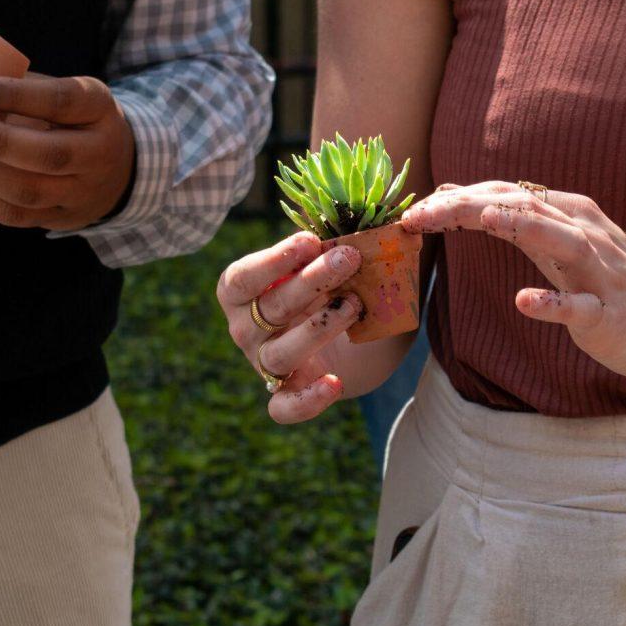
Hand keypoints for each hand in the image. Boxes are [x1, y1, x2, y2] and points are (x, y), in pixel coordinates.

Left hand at [0, 75, 135, 230]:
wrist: (120, 169)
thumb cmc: (75, 120)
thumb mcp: (66, 93)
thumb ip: (23, 89)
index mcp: (99, 109)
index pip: (61, 102)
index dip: (16, 96)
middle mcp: (99, 155)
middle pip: (49, 156)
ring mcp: (83, 193)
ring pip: (28, 193)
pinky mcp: (63, 219)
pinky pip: (17, 216)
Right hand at [218, 233, 364, 422]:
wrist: (358, 342)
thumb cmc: (335, 286)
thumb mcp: (336, 261)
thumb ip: (342, 239)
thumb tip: (385, 217)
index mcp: (241, 291)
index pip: (242, 278)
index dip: (273, 261)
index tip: (310, 241)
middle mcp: (245, 329)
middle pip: (270, 308)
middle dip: (311, 281)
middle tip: (349, 258)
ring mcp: (263, 364)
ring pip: (280, 353)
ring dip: (317, 329)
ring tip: (354, 305)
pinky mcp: (286, 395)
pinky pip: (283, 408)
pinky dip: (306, 401)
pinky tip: (334, 384)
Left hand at [402, 181, 625, 392]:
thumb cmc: (611, 279)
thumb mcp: (558, 243)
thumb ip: (512, 221)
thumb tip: (457, 196)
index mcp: (563, 215)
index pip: (501, 197)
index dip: (454, 202)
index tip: (410, 212)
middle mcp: (581, 233)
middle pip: (520, 209)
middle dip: (466, 208)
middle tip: (418, 215)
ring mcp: (597, 272)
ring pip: (559, 241)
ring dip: (521, 227)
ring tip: (482, 218)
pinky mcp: (608, 312)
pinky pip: (579, 306)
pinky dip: (553, 302)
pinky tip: (525, 301)